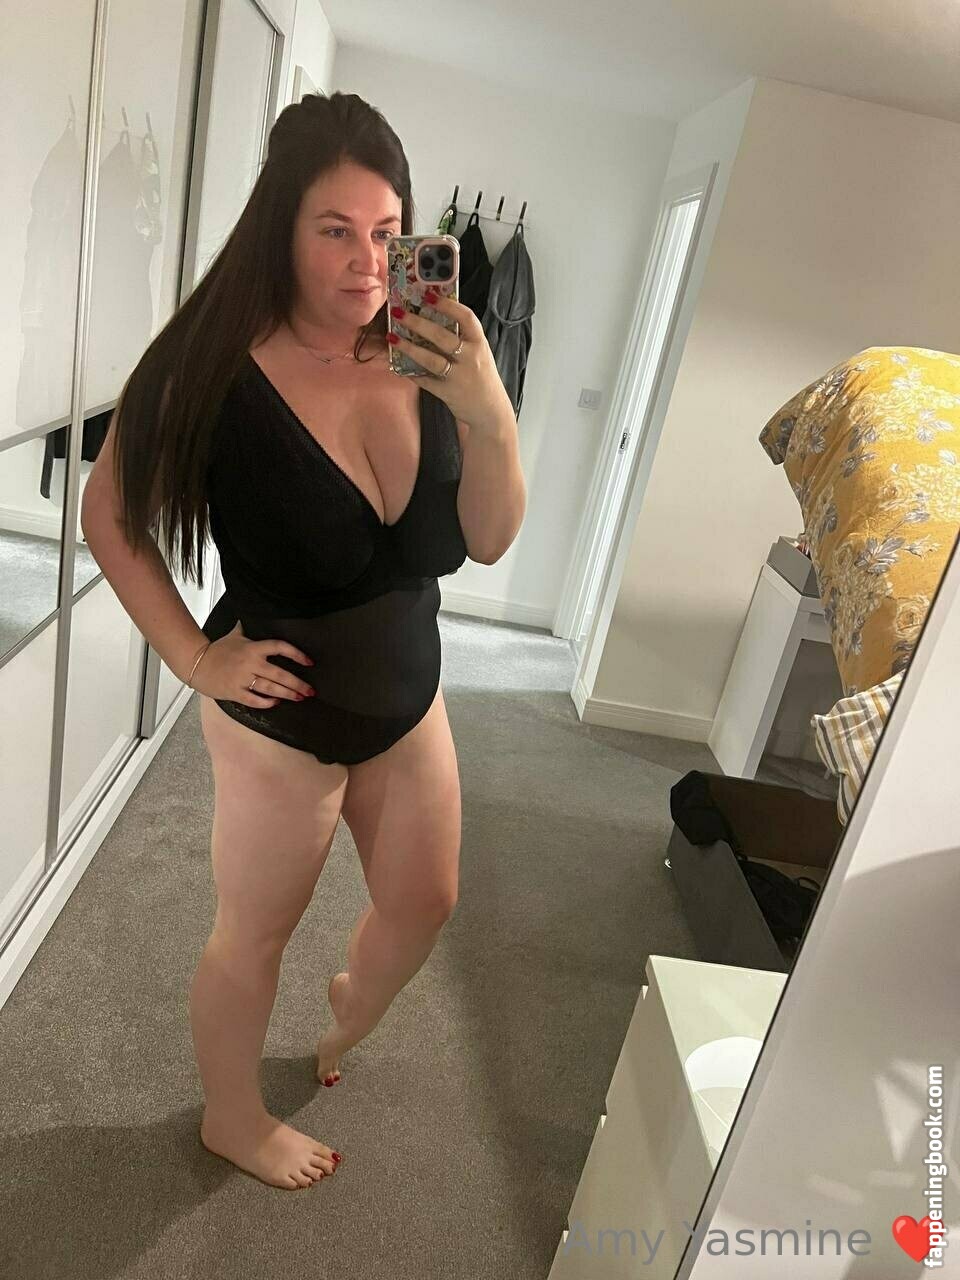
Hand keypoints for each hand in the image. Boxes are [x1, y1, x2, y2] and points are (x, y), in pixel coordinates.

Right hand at [192, 622, 315, 706]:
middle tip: (310, 690)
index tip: (309, 662)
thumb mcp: (234, 635)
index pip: (280, 648)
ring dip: (287, 694)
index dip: (297, 654)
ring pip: (270, 688)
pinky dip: (266, 702)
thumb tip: (251, 615)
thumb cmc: (217, 650)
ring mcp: (242, 678)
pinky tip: (276, 703)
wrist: (196, 664)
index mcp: (253, 648)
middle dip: (297, 683)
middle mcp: (250, 663)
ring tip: (300, 697)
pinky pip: (254, 700)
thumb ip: (246, 628)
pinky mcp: (235, 692)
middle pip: (280, 674)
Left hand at [388, 292, 514, 433]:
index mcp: (480, 343)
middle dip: (418, 323)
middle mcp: (470, 358)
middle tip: (399, 313)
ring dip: (409, 347)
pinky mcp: (448, 393)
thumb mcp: (479, 354)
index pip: (466, 318)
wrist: (491, 411)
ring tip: (392, 337)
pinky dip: (411, 373)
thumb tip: (433, 316)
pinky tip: (397, 365)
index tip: (428, 295)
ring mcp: (459, 377)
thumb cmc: (481, 377)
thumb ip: (463, 338)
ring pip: (431, 359)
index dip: (447, 304)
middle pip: (442, 336)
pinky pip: (425, 381)